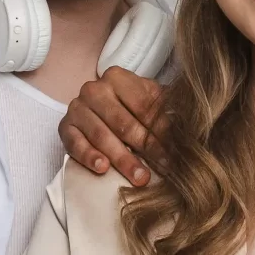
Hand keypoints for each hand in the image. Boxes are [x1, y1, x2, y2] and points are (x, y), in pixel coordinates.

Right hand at [58, 67, 167, 186]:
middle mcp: (94, 90)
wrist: (97, 109)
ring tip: (140, 177)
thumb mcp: (149, 100)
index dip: (161, 130)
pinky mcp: (65, 127)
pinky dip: (89, 156)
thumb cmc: (130, 107)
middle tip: (163, 168)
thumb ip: (165, 108)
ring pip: (102, 136)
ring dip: (123, 159)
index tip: (175, 152)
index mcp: (117, 78)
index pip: (143, 106)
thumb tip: (189, 126)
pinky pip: (76, 144)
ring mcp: (77, 108)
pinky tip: (103, 168)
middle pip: (123, 123)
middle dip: (146, 148)